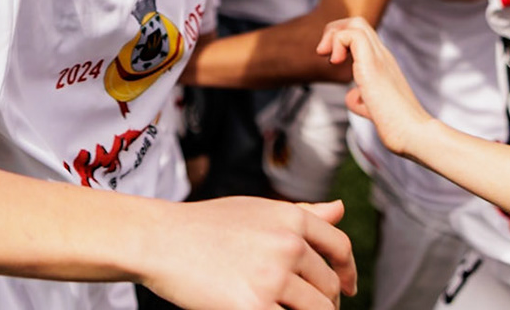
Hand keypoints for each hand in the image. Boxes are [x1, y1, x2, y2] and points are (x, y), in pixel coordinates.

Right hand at [138, 196, 355, 309]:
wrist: (160, 240)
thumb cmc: (204, 226)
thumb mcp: (256, 209)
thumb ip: (302, 213)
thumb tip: (340, 209)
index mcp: (291, 218)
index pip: (340, 247)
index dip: (348, 271)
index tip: (348, 288)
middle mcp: (288, 244)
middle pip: (329, 286)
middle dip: (326, 303)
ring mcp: (273, 277)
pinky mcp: (255, 307)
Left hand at [317, 18, 429, 154]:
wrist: (414, 134)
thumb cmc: (397, 127)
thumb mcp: (373, 110)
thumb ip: (362, 100)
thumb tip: (352, 96)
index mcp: (382, 64)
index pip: (361, 36)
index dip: (340, 41)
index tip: (332, 61)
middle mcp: (382, 56)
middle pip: (357, 23)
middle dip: (334, 32)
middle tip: (324, 54)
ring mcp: (380, 58)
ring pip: (356, 23)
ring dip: (334, 34)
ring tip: (329, 57)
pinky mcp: (373, 65)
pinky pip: (352, 35)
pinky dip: (338, 42)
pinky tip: (337, 62)